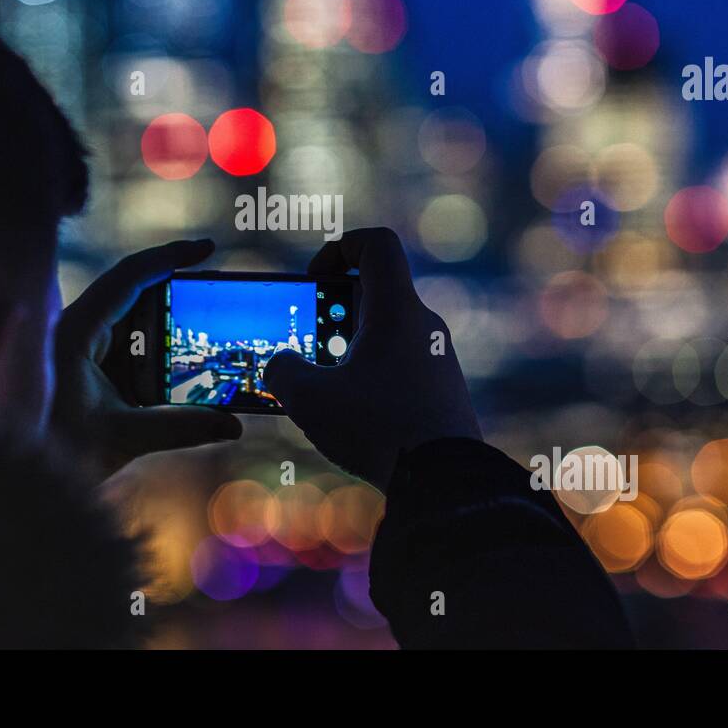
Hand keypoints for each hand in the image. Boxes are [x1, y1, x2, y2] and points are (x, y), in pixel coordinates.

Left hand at [50, 239, 241, 480]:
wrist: (18, 478)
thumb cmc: (55, 451)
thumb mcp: (123, 436)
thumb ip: (181, 427)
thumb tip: (232, 424)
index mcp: (74, 331)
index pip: (128, 277)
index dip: (169, 258)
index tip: (206, 248)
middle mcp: (72, 328)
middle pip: (132, 293)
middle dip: (175, 294)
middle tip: (216, 297)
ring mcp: (76, 344)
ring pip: (129, 319)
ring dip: (165, 327)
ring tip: (203, 337)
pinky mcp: (81, 362)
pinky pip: (123, 342)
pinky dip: (151, 348)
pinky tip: (176, 366)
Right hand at [264, 228, 481, 488]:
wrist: (447, 483)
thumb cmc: (379, 429)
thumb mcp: (310, 399)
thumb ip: (282, 371)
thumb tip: (280, 366)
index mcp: (396, 309)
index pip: (376, 244)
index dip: (340, 246)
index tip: (315, 278)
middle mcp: (424, 325)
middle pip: (375, 293)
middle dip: (332, 312)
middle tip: (307, 342)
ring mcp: (438, 358)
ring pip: (386, 333)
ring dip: (350, 348)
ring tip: (323, 386)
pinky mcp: (443, 391)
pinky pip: (401, 365)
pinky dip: (371, 375)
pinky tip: (352, 413)